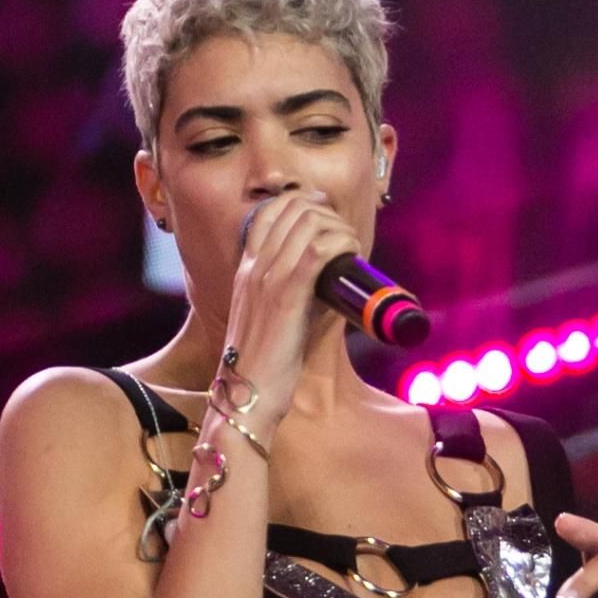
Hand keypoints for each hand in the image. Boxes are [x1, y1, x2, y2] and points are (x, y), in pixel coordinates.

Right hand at [221, 190, 362, 431]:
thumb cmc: (267, 361)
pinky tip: (351, 254)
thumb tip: (332, 277)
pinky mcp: (286, 296)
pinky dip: (340, 244)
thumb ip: (296, 291)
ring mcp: (267, 279)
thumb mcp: (274, 316)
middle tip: (346, 236)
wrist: (246, 394)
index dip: (303, 202)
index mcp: (247, 269)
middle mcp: (254, 267)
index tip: (327, 215)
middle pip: (293, 209)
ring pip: (307, 223)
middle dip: (328, 214)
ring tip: (351, 247)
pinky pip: (316, 251)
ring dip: (339, 228)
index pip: (269, 211)